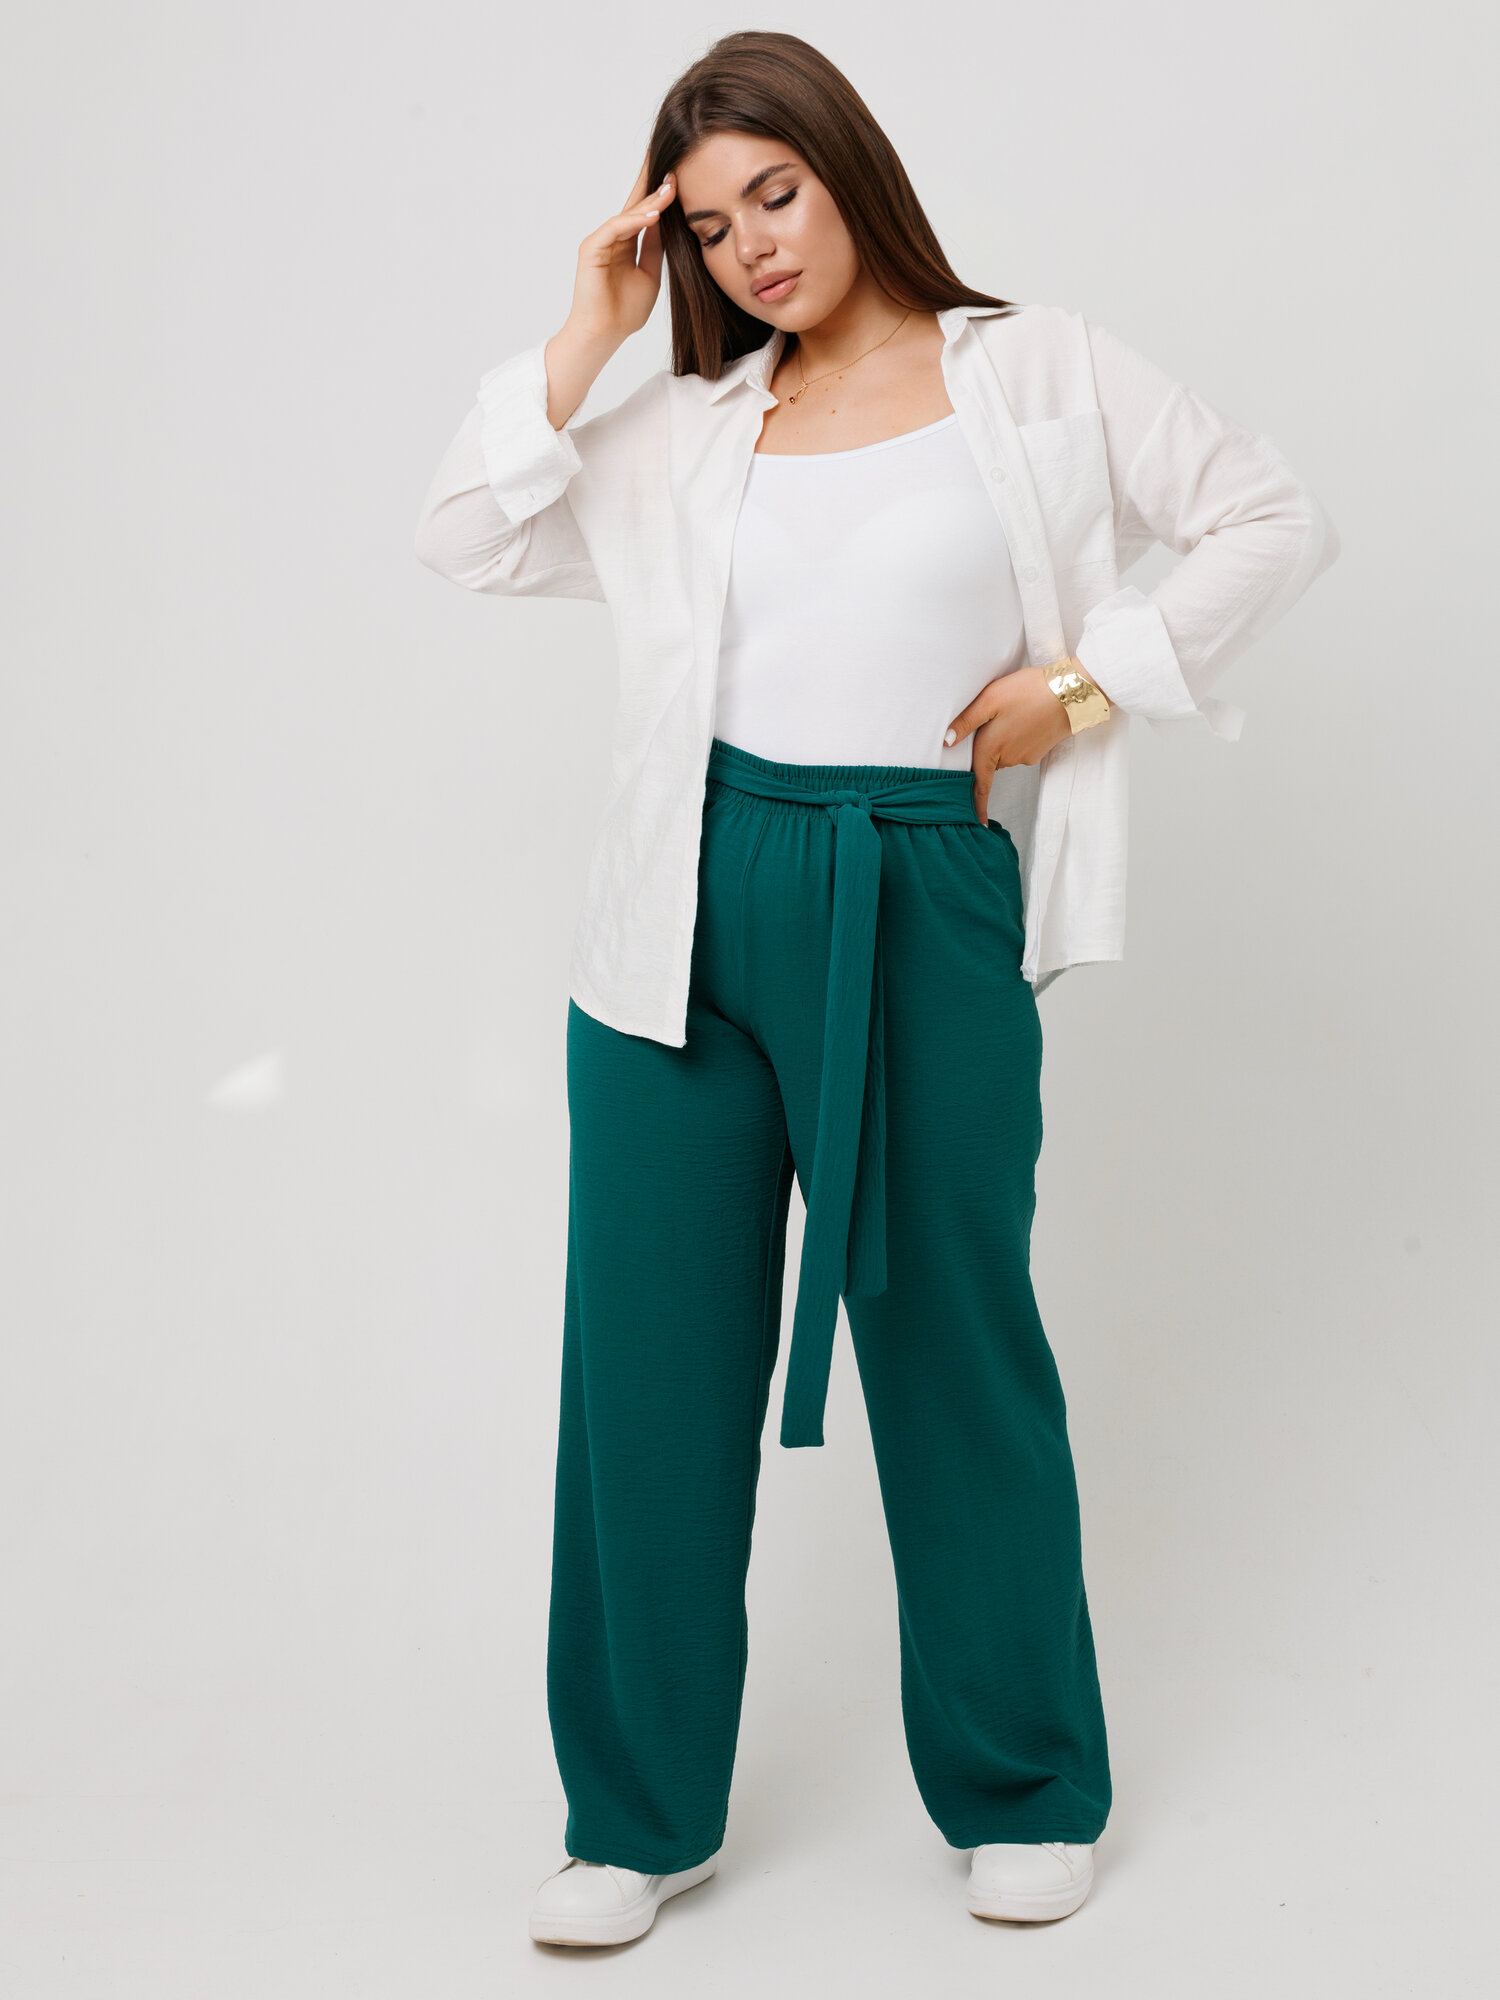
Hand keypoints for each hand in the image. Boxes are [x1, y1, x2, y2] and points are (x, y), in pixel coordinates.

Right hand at [564, 151, 676, 352]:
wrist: (605, 334)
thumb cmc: (625, 312)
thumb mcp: (650, 274)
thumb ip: (655, 247)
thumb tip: (665, 220)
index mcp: (626, 243)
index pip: (643, 212)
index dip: (658, 194)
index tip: (677, 175)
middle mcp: (612, 238)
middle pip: (634, 204)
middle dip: (652, 184)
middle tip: (671, 163)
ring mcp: (601, 242)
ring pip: (627, 215)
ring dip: (650, 202)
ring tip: (670, 188)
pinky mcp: (592, 249)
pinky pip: (615, 228)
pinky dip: (634, 221)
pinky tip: (654, 215)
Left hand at [945, 666, 1072, 823]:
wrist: (1070, 693)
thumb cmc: (1027, 692)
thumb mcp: (989, 699)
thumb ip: (965, 721)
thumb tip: (946, 742)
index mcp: (991, 748)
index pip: (980, 785)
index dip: (977, 805)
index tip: (979, 824)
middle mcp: (1008, 758)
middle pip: (990, 763)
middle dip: (988, 749)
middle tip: (994, 719)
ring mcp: (1026, 757)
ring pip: (1006, 754)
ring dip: (1004, 740)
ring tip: (1013, 712)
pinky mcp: (1040, 751)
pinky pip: (1022, 749)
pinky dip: (1020, 737)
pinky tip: (1026, 717)